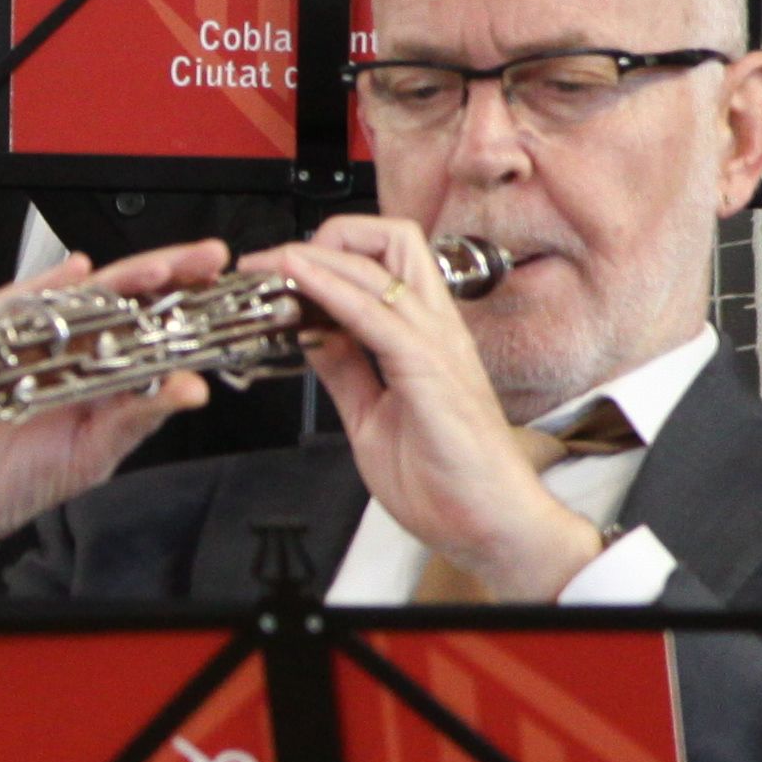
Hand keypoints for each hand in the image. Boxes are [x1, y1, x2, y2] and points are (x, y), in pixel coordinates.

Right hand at [0, 241, 229, 598]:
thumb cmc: (10, 482)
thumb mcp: (89, 456)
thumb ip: (136, 419)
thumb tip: (191, 390)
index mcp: (97, 376)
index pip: (147, 329)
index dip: (183, 304)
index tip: (220, 285)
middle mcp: (64, 351)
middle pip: (119, 300)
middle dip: (163, 274)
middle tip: (203, 259)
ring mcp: (21, 341)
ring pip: (74, 298)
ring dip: (117, 280)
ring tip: (156, 271)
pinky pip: (9, 307)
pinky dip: (41, 291)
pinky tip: (72, 277)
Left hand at [258, 217, 607, 601]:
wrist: (489, 526)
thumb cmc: (448, 482)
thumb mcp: (371, 418)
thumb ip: (346, 372)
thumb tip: (312, 335)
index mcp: (423, 337)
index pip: (382, 263)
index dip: (327, 256)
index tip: (278, 273)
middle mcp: (434, 329)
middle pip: (391, 240)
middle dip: (327, 236)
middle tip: (274, 261)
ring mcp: (436, 345)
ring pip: (383, 264)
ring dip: (317, 258)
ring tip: (273, 266)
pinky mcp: (430, 371)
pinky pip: (377, 315)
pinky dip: (333, 291)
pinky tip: (301, 284)